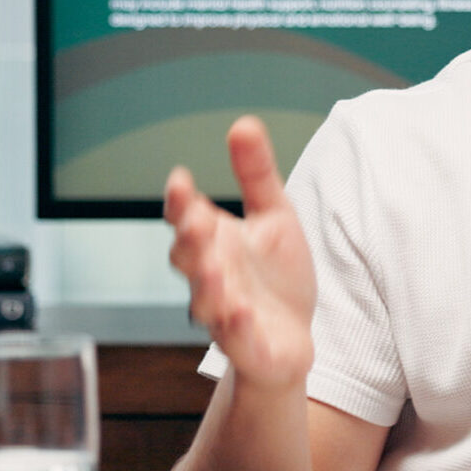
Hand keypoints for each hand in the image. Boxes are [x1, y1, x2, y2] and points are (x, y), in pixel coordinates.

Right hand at [167, 117, 317, 391]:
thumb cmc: (275, 277)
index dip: (179, 203)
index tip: (180, 180)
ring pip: (206, 301)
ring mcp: (225, 314)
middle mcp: (211, 278)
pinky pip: (236, 339)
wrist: (291, 339)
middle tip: (195, 221)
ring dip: (208, 286)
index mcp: (214, 243)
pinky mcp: (247, 347)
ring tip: (216, 268)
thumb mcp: (275, 216)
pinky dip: (235, 327)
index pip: (186, 219)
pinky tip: (240, 312)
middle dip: (190, 240)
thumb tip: (243, 124)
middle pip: (190, 258)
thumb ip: (256, 175)